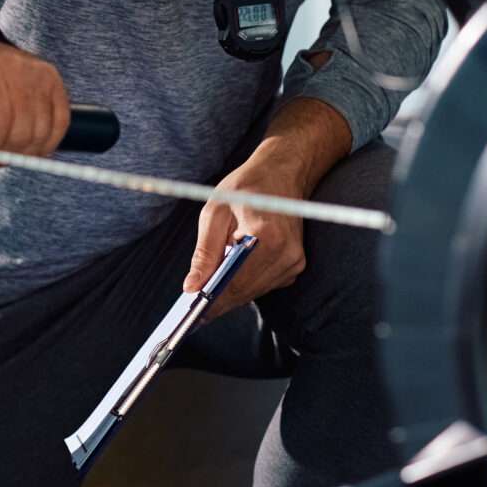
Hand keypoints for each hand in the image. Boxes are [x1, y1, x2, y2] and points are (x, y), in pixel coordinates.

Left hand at [0, 38, 67, 177]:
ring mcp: (36, 72)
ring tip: (2, 145)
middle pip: (21, 130)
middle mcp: (13, 67)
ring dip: (22, 150)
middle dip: (2, 152)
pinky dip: (45, 141)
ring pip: (41, 131)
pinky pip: (60, 123)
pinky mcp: (52, 78)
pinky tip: (26, 143)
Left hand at [187, 99, 351, 314]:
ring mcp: (295, 261)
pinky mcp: (295, 265)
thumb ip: (204, 252)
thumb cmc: (246, 187)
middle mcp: (287, 252)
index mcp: (268, 235)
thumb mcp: (214, 212)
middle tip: (191, 313)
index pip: (237, 279)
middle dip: (218, 301)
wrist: (283, 173)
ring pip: (255, 291)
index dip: (213, 299)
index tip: (192, 312)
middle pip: (246, 290)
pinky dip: (244, 285)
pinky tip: (226, 284)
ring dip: (231, 295)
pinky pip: (264, 284)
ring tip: (204, 300)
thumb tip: (191, 286)